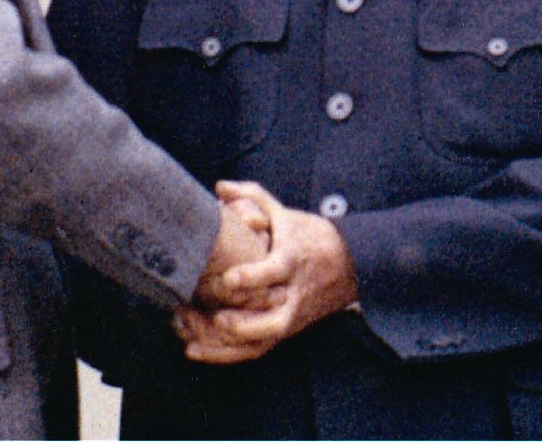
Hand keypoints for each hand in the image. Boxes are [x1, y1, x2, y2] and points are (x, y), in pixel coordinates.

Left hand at [175, 180, 358, 363]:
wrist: (349, 265)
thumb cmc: (309, 236)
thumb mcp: (283, 212)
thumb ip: (251, 196)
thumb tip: (219, 187)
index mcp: (292, 260)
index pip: (276, 272)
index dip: (253, 277)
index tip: (228, 279)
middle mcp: (293, 294)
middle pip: (274, 321)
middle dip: (242, 324)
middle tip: (213, 318)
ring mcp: (290, 316)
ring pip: (262, 342)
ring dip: (227, 345)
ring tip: (193, 338)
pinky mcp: (284, 331)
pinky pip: (256, 349)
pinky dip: (226, 353)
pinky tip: (196, 349)